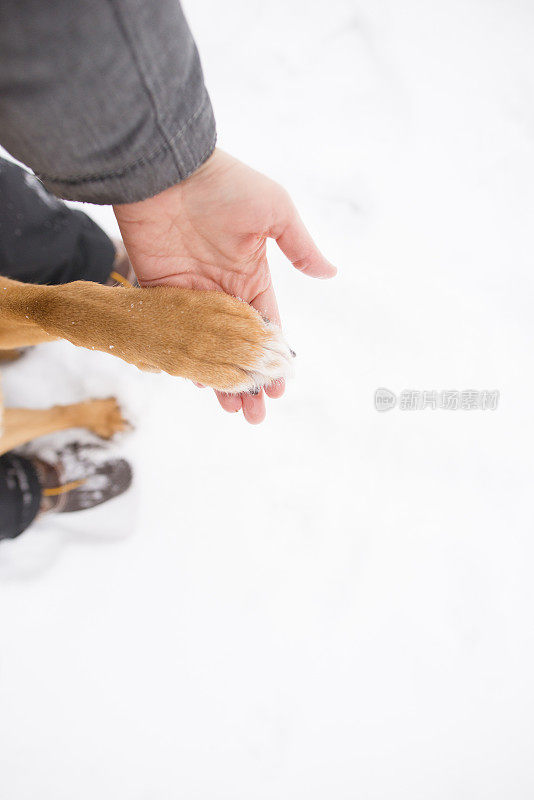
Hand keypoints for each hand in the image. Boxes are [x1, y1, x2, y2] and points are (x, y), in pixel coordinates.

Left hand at [113, 149, 335, 423]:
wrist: (166, 167)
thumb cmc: (224, 184)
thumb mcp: (274, 210)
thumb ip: (299, 246)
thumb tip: (332, 272)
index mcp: (251, 276)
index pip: (265, 328)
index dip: (272, 358)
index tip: (280, 387)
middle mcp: (221, 292)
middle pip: (237, 347)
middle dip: (248, 381)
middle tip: (255, 415)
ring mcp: (190, 296)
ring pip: (207, 348)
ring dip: (219, 379)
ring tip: (233, 411)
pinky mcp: (158, 293)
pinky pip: (173, 333)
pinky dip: (183, 358)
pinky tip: (197, 384)